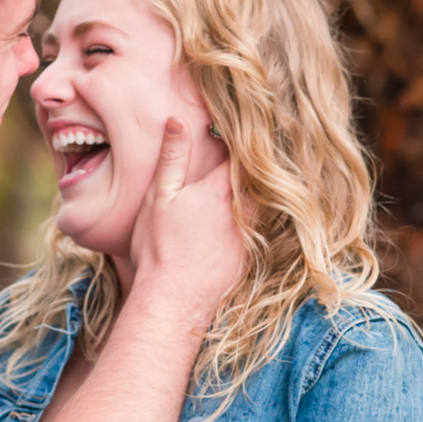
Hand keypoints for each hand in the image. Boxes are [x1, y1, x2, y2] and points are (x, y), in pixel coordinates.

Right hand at [129, 119, 244, 325]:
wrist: (173, 300)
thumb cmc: (160, 248)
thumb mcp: (159, 197)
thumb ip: (172, 158)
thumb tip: (178, 121)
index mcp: (221, 190)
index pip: (240, 154)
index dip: (238, 139)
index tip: (235, 128)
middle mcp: (242, 211)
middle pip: (260, 178)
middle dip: (256, 164)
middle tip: (256, 148)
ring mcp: (249, 236)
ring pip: (263, 204)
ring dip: (258, 191)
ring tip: (253, 179)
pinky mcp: (249, 258)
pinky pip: (260, 230)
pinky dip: (255, 219)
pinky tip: (243, 220)